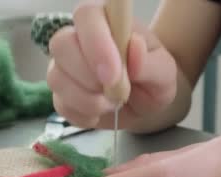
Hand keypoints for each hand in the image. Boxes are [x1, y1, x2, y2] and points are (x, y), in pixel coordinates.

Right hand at [46, 0, 176, 128]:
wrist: (147, 100)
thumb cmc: (154, 76)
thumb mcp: (164, 71)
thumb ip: (150, 62)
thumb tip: (134, 48)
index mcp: (106, 20)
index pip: (87, 16)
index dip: (95, 43)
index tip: (113, 74)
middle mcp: (79, 38)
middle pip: (61, 45)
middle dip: (86, 75)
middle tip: (116, 94)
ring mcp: (65, 66)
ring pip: (56, 78)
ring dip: (87, 99)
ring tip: (114, 103)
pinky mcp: (62, 93)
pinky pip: (61, 105)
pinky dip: (83, 115)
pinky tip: (102, 112)